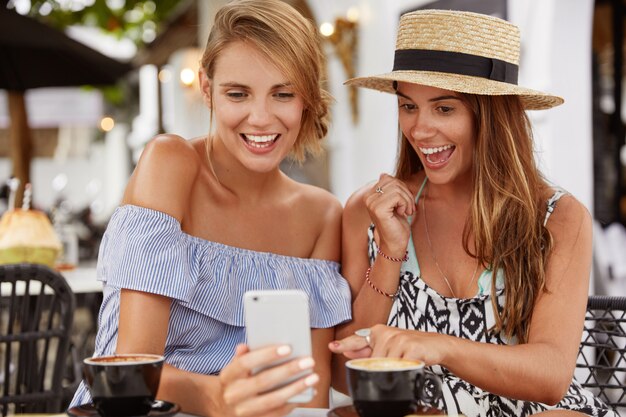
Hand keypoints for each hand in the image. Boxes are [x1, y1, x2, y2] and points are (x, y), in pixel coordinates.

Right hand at [219, 344, 318, 416]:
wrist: (223, 407)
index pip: (245, 363)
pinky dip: (294, 403)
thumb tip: (246, 345)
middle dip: (288, 370)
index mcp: (229, 376)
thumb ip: (242, 356)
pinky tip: (307, 393)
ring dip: (296, 388)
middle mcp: (234, 395)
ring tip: (313, 378)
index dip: (266, 355)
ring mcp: (244, 411)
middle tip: (308, 362)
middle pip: (263, 381)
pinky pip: (278, 413)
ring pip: (273, 400)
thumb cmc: (235, 382)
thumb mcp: (234, 367)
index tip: (288, 348)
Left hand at [330, 325, 447, 365]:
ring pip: (385, 365)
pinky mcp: (411, 347)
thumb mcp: (388, 347)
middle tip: (395, 362)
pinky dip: (404, 370)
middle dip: (381, 368)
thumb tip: (347, 352)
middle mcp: (387, 333)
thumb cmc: (410, 347)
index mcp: (378, 332)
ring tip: (404, 362)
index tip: (332, 347)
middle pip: (373, 361)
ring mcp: (399, 339)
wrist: (436, 345)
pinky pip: (400, 367)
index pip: (357, 340)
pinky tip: (410, 363)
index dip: (344, 345)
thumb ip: (367, 351)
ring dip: (394, 369)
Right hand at [365, 174, 415, 256]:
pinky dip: (405, 204)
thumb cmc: (396, 224)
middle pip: (393, 181)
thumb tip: (383, 174)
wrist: (395, 243)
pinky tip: (403, 213)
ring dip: (407, 200)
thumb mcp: (394, 202)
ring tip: (406, 211)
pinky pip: (398, 196)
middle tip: (408, 208)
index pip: (388, 178)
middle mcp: (368, 198)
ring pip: (397, 188)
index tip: (404, 202)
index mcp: (370, 195)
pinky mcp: (378, 209)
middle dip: (406, 193)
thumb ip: (389, 189)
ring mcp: (371, 203)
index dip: (401, 188)